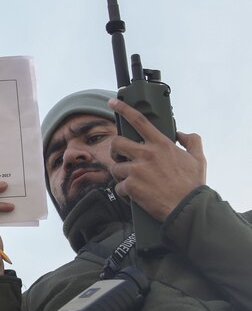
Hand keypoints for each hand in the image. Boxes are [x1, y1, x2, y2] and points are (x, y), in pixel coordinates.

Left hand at [109, 99, 205, 220]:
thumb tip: (182, 134)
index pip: (139, 120)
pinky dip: (125, 193)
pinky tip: (136, 196)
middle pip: (117, 142)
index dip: (124, 109)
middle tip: (120, 157)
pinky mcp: (130, 186)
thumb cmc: (192, 185)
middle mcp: (146, 154)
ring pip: (115, 167)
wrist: (187, 209)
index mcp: (161, 144)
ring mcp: (136, 170)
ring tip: (133, 182)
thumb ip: (191, 141)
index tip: (113, 102)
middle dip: (115, 150)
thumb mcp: (198, 158)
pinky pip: (119, 187)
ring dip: (121, 175)